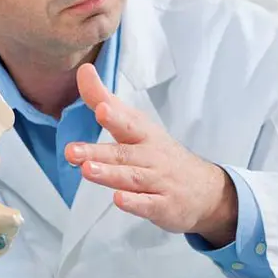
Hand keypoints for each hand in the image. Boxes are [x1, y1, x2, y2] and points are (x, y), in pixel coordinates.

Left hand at [66, 64, 237, 243]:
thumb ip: (105, 100)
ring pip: (133, 178)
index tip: (100, 108)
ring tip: (87, 170)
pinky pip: (148, 204)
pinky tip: (119, 199)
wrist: (205, 189)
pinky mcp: (164, 206)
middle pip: (123, 154)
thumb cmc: (160, 153)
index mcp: (143, 135)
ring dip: (110, 174)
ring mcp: (159, 182)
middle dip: (97, 152)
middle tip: (72, 151)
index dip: (114, 116)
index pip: (128, 122)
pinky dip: (134, 202)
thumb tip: (83, 71)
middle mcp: (151, 156)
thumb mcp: (136, 124)